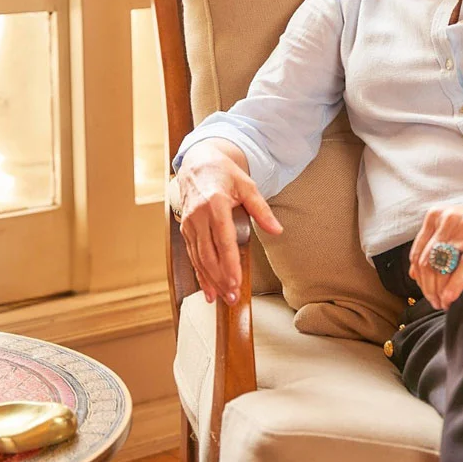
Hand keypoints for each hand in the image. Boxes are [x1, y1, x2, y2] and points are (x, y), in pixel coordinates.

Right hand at [176, 140, 282, 305]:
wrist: (198, 164)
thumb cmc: (224, 174)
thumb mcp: (247, 186)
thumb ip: (261, 210)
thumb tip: (277, 230)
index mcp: (214, 203)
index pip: (222, 239)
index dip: (228, 263)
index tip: (236, 281)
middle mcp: (198, 215)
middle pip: (208, 254)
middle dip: (220, 278)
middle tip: (233, 297)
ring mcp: (189, 224)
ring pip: (198, 258)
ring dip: (210, 280)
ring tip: (224, 298)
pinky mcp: (185, 229)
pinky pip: (192, 256)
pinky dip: (200, 275)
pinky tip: (208, 290)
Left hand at [408, 188, 462, 310]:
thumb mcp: (457, 227)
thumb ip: (435, 244)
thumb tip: (414, 273)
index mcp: (436, 216)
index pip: (418, 253)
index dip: (419, 278)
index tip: (425, 292)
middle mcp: (447, 219)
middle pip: (427, 261)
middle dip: (428, 287)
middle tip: (435, 303)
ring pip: (442, 264)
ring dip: (439, 289)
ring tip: (443, 304)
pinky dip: (456, 284)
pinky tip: (451, 298)